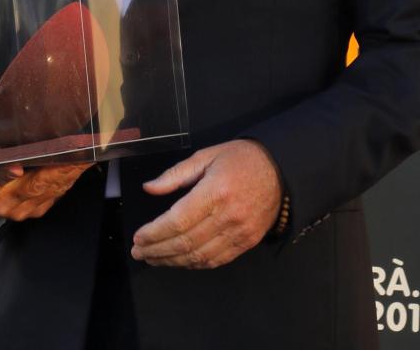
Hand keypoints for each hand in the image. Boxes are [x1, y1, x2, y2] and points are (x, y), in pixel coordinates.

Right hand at [0, 74, 90, 220]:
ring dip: (69, 171)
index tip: (16, 166)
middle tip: (76, 148)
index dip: (3, 175)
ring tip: (86, 150)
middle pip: (32, 185)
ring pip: (50, 189)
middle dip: (56, 167)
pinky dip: (70, 176)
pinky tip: (82, 160)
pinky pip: (57, 192)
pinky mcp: (38, 208)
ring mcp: (21, 209)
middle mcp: (2, 202)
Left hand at [131, 140, 282, 268]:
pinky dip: (194, 264)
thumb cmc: (241, 159)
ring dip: (172, 261)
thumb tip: (149, 188)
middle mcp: (228, 216)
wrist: (281, 170)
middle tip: (138, 252)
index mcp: (215, 191)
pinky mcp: (247, 242)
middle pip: (185, 242)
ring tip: (153, 258)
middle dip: (157, 250)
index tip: (138, 238)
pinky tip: (179, 260)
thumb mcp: (206, 156)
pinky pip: (216, 260)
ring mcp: (240, 232)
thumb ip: (176, 174)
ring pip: (199, 256)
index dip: (154, 233)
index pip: (178, 221)